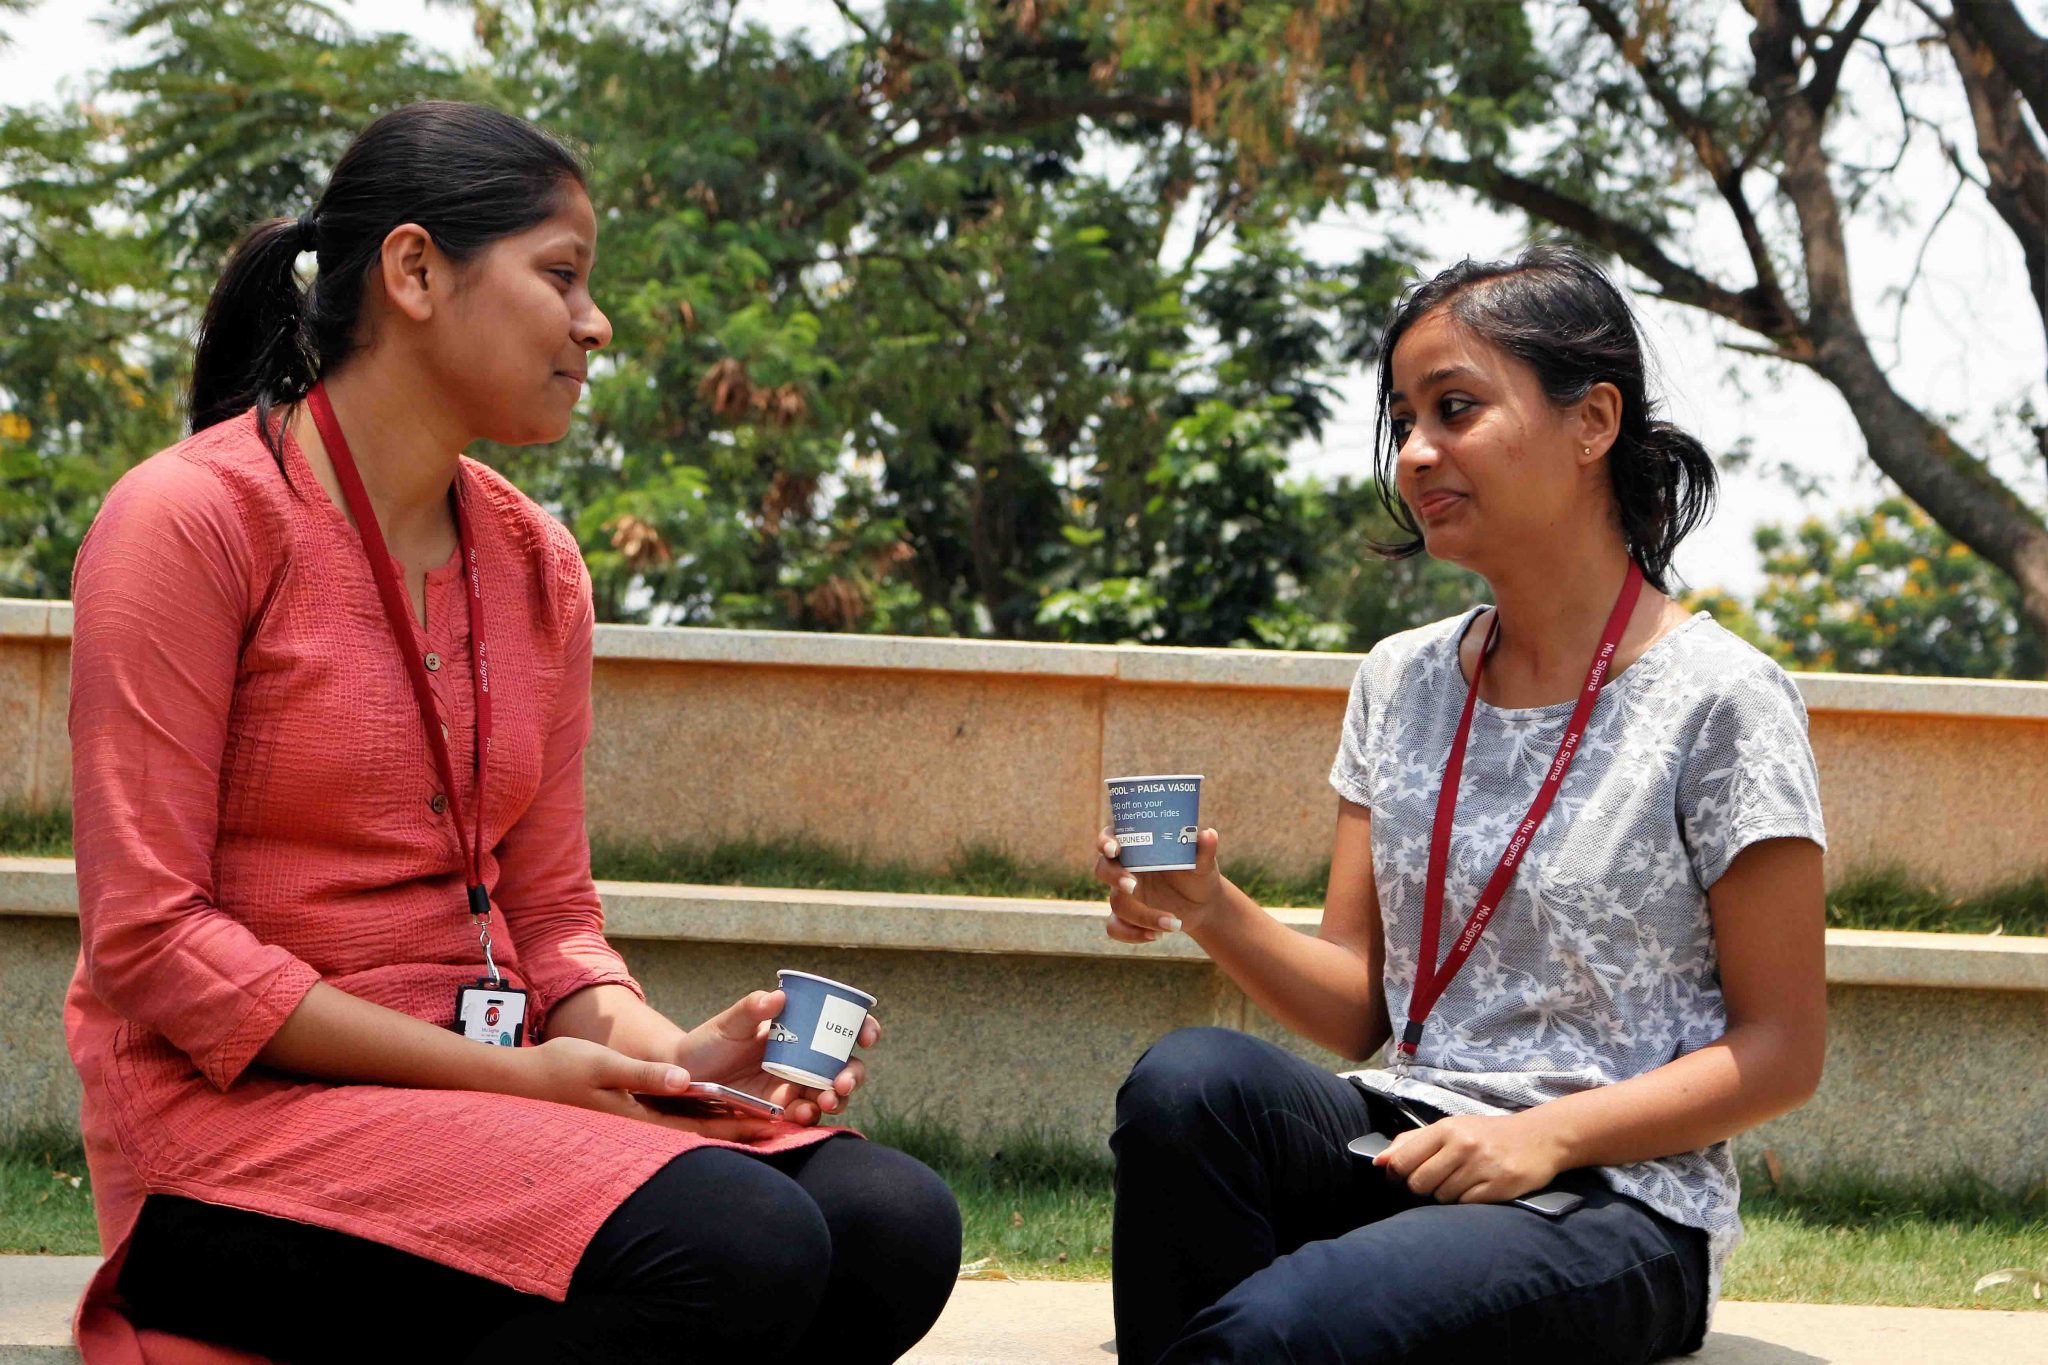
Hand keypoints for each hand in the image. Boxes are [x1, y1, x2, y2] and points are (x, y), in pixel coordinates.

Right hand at [502, 1035, 781, 1142]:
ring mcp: (638, 1122)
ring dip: (729, 1120)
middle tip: (789, 1118)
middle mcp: (644, 1128)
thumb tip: (683, 1080)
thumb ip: (642, 1075)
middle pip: (705, 1133)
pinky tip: (726, 1101)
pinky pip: (677, 1117)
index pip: (701, 1131)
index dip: (740, 1127)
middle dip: (745, 1128)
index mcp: (640, 1121)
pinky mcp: (633, 1113)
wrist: (523, 1081)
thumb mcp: (603, 1066)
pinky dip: (706, 1111)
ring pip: (694, 1126)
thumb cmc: (560, 1069)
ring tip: (771, 1112)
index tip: (776, 1123)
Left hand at [672, 989, 881, 1126]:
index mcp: (800, 1030)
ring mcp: (794, 1086)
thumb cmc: (708, 1041)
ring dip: (837, 1099)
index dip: (863, 1029)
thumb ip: (751, 1009)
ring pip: (831, 1094)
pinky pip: (805, 1116)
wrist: (684, 1075)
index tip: (867, 1036)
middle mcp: (804, 1058)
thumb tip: (777, 996)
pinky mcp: (780, 1110)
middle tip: (842, 1082)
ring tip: (825, 1101)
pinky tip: (803, 1115)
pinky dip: (810, 1117)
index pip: (842, 1027)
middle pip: (846, 1065)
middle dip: (854, 1074)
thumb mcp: (729, 1022)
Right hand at [1093, 824, 1225, 943]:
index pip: (1111, 836)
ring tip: (1174, 923)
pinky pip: (1114, 927)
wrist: (1203, 904)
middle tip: (1133, 885)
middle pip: (1102, 868)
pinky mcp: (1126, 918)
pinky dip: (1132, 935)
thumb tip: (1209, 834)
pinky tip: (1156, 935)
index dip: (1106, 841)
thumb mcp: (1204, 862)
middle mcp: (1126, 868)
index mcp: (1138, 847)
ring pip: (1116, 903)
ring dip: (1142, 915)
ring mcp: (1123, 894)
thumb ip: (1204, 849)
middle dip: (1114, 876)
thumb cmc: (1199, 874)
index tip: (1115, 849)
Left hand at [1374, 1111, 1568, 1204]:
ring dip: (1445, 1195)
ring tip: (1461, 1181)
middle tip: (1435, 1182)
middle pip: (1419, 1183)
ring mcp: (1481, 1166)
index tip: (1399, 1180)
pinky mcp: (1498, 1186)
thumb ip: (1413, 1142)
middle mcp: (1463, 1145)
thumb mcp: (1451, 1128)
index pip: (1403, 1160)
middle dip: (1421, 1188)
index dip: (1396, 1175)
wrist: (1539, 1138)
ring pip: (1441, 1197)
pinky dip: (1466, 1202)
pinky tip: (1476, 1189)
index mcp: (1446, 1129)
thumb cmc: (1487, 1135)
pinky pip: (1465, 1205)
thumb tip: (1379, 1161)